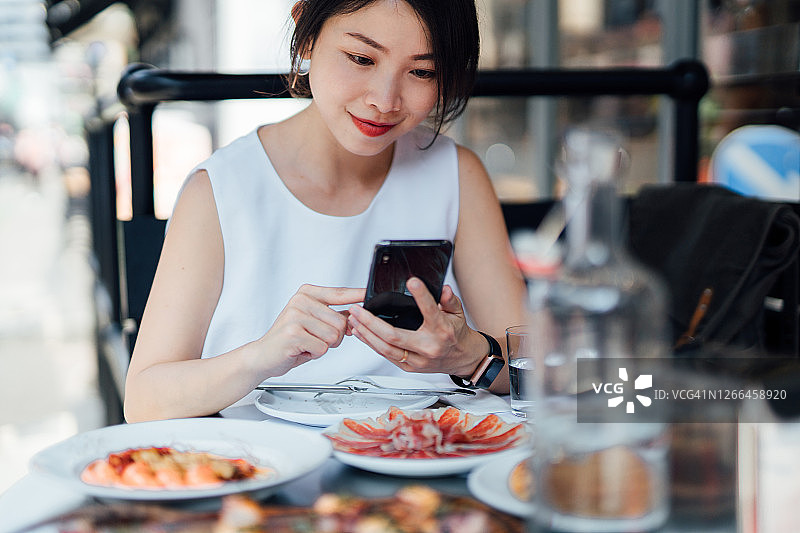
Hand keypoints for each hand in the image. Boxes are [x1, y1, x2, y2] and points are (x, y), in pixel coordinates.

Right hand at [255, 284, 364, 375]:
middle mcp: (301, 301)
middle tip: (314, 339)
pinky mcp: (293, 333)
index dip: (358, 295)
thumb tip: (358, 314)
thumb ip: (335, 316)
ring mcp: (296, 316)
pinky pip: (322, 348)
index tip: (371, 292)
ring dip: (324, 346)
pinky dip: (314, 354)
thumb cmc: (290, 339)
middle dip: (334, 338)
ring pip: (334, 336)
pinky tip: (301, 350)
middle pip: (342, 322)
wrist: (264, 355)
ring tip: (306, 343)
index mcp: (307, 293)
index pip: (340, 293)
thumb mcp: (314, 322)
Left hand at [347, 277, 483, 374]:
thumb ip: (450, 300)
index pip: (430, 310)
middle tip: (358, 309)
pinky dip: (372, 344)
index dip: (421, 295)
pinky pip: (387, 355)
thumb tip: (443, 289)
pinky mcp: (410, 367)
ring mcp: (418, 360)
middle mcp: (428, 347)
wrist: (464, 359)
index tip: (412, 282)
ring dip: (366, 334)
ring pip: (385, 349)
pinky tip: (362, 333)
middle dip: (371, 322)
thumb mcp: (458, 313)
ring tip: (354, 320)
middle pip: (394, 336)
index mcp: (442, 331)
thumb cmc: (458, 335)